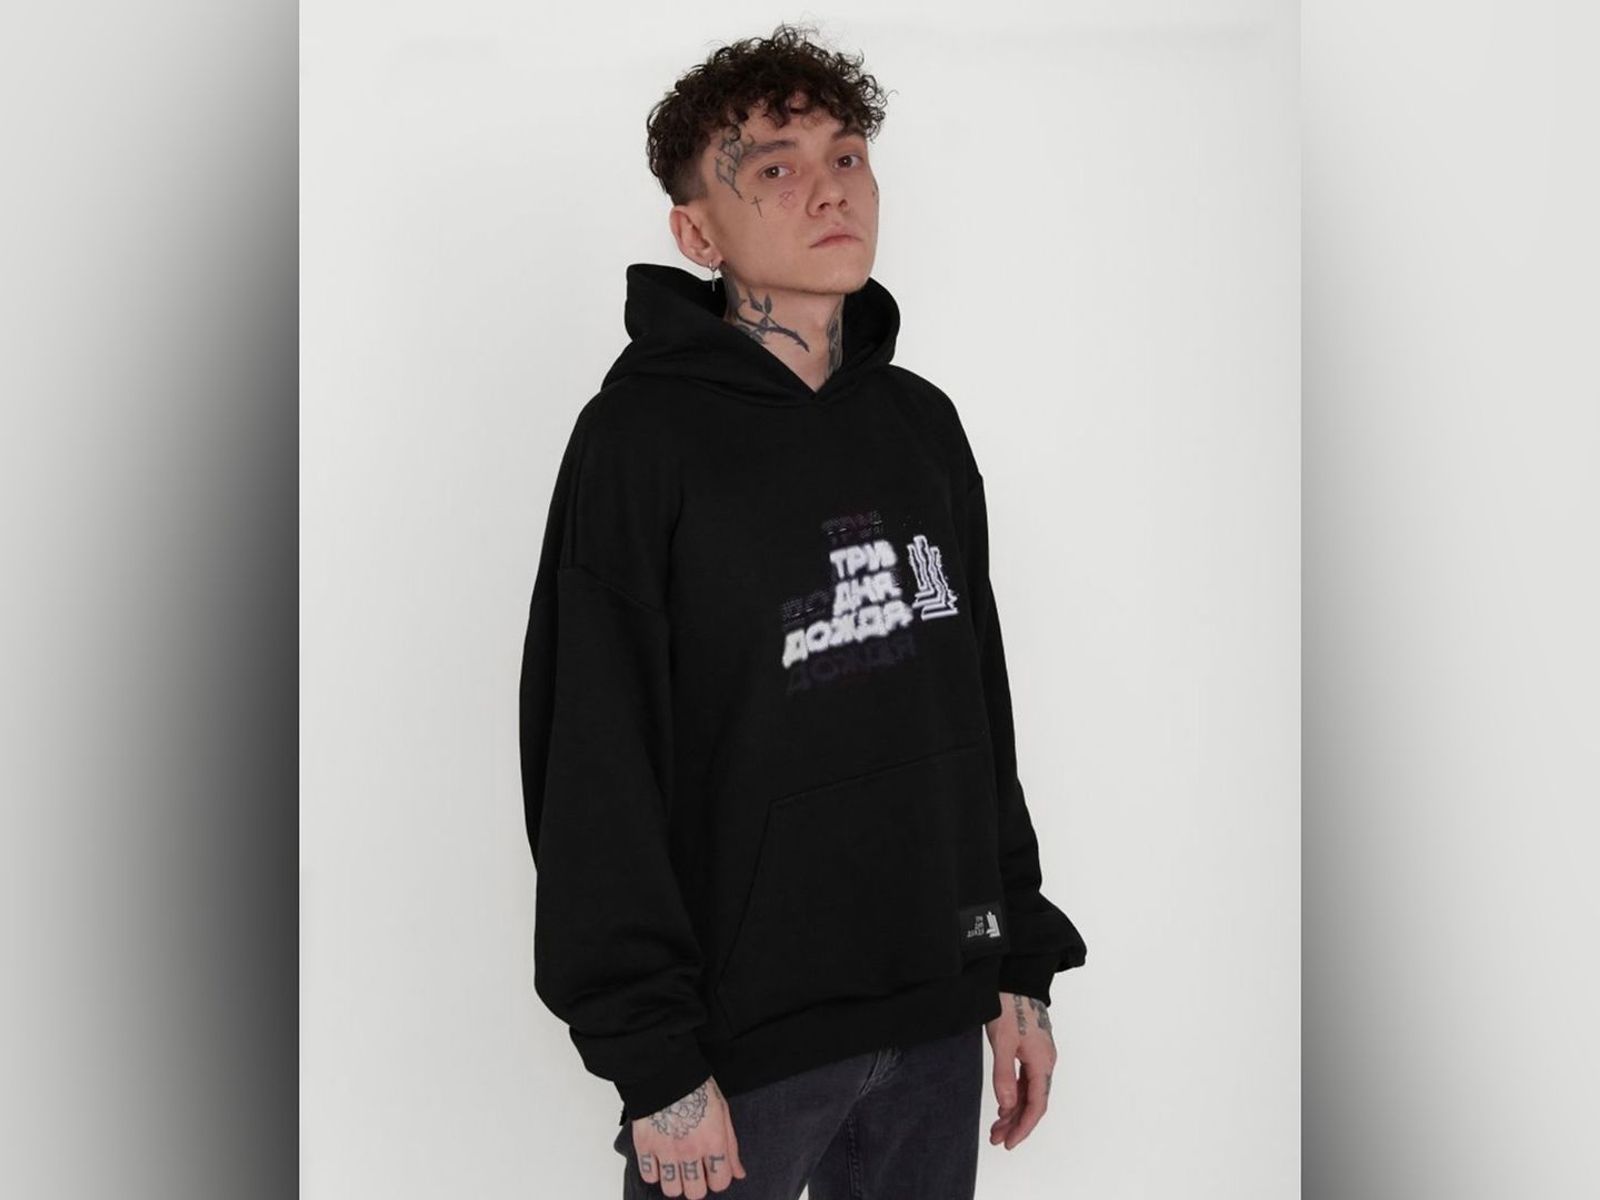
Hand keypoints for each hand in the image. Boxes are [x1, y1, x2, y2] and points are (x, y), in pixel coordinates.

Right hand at [629, 1075, 746, 1196]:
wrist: (665, 1069)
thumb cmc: (696, 1086)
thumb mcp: (722, 1112)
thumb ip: (731, 1146)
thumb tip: (738, 1173)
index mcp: (713, 1141)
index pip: (720, 1183)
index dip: (718, 1179)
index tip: (713, 1170)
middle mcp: (690, 1150)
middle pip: (695, 1193)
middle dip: (696, 1184)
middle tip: (693, 1170)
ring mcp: (666, 1150)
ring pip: (671, 1190)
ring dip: (675, 1181)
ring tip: (676, 1166)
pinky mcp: (645, 1146)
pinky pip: (649, 1176)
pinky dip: (654, 1171)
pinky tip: (659, 1158)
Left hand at [985, 990, 1056, 1148]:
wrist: (1016, 979)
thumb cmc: (1010, 1006)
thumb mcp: (1002, 1041)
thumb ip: (1004, 1075)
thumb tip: (1006, 1106)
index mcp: (1042, 1062)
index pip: (1037, 1105)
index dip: (1024, 1127)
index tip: (1009, 1143)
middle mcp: (1045, 1062)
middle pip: (1034, 1102)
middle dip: (1016, 1124)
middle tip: (997, 1140)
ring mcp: (1040, 1056)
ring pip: (1030, 1092)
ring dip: (1014, 1111)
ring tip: (996, 1128)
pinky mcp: (1032, 1050)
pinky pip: (1027, 1081)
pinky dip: (1015, 1096)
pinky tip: (1004, 1106)